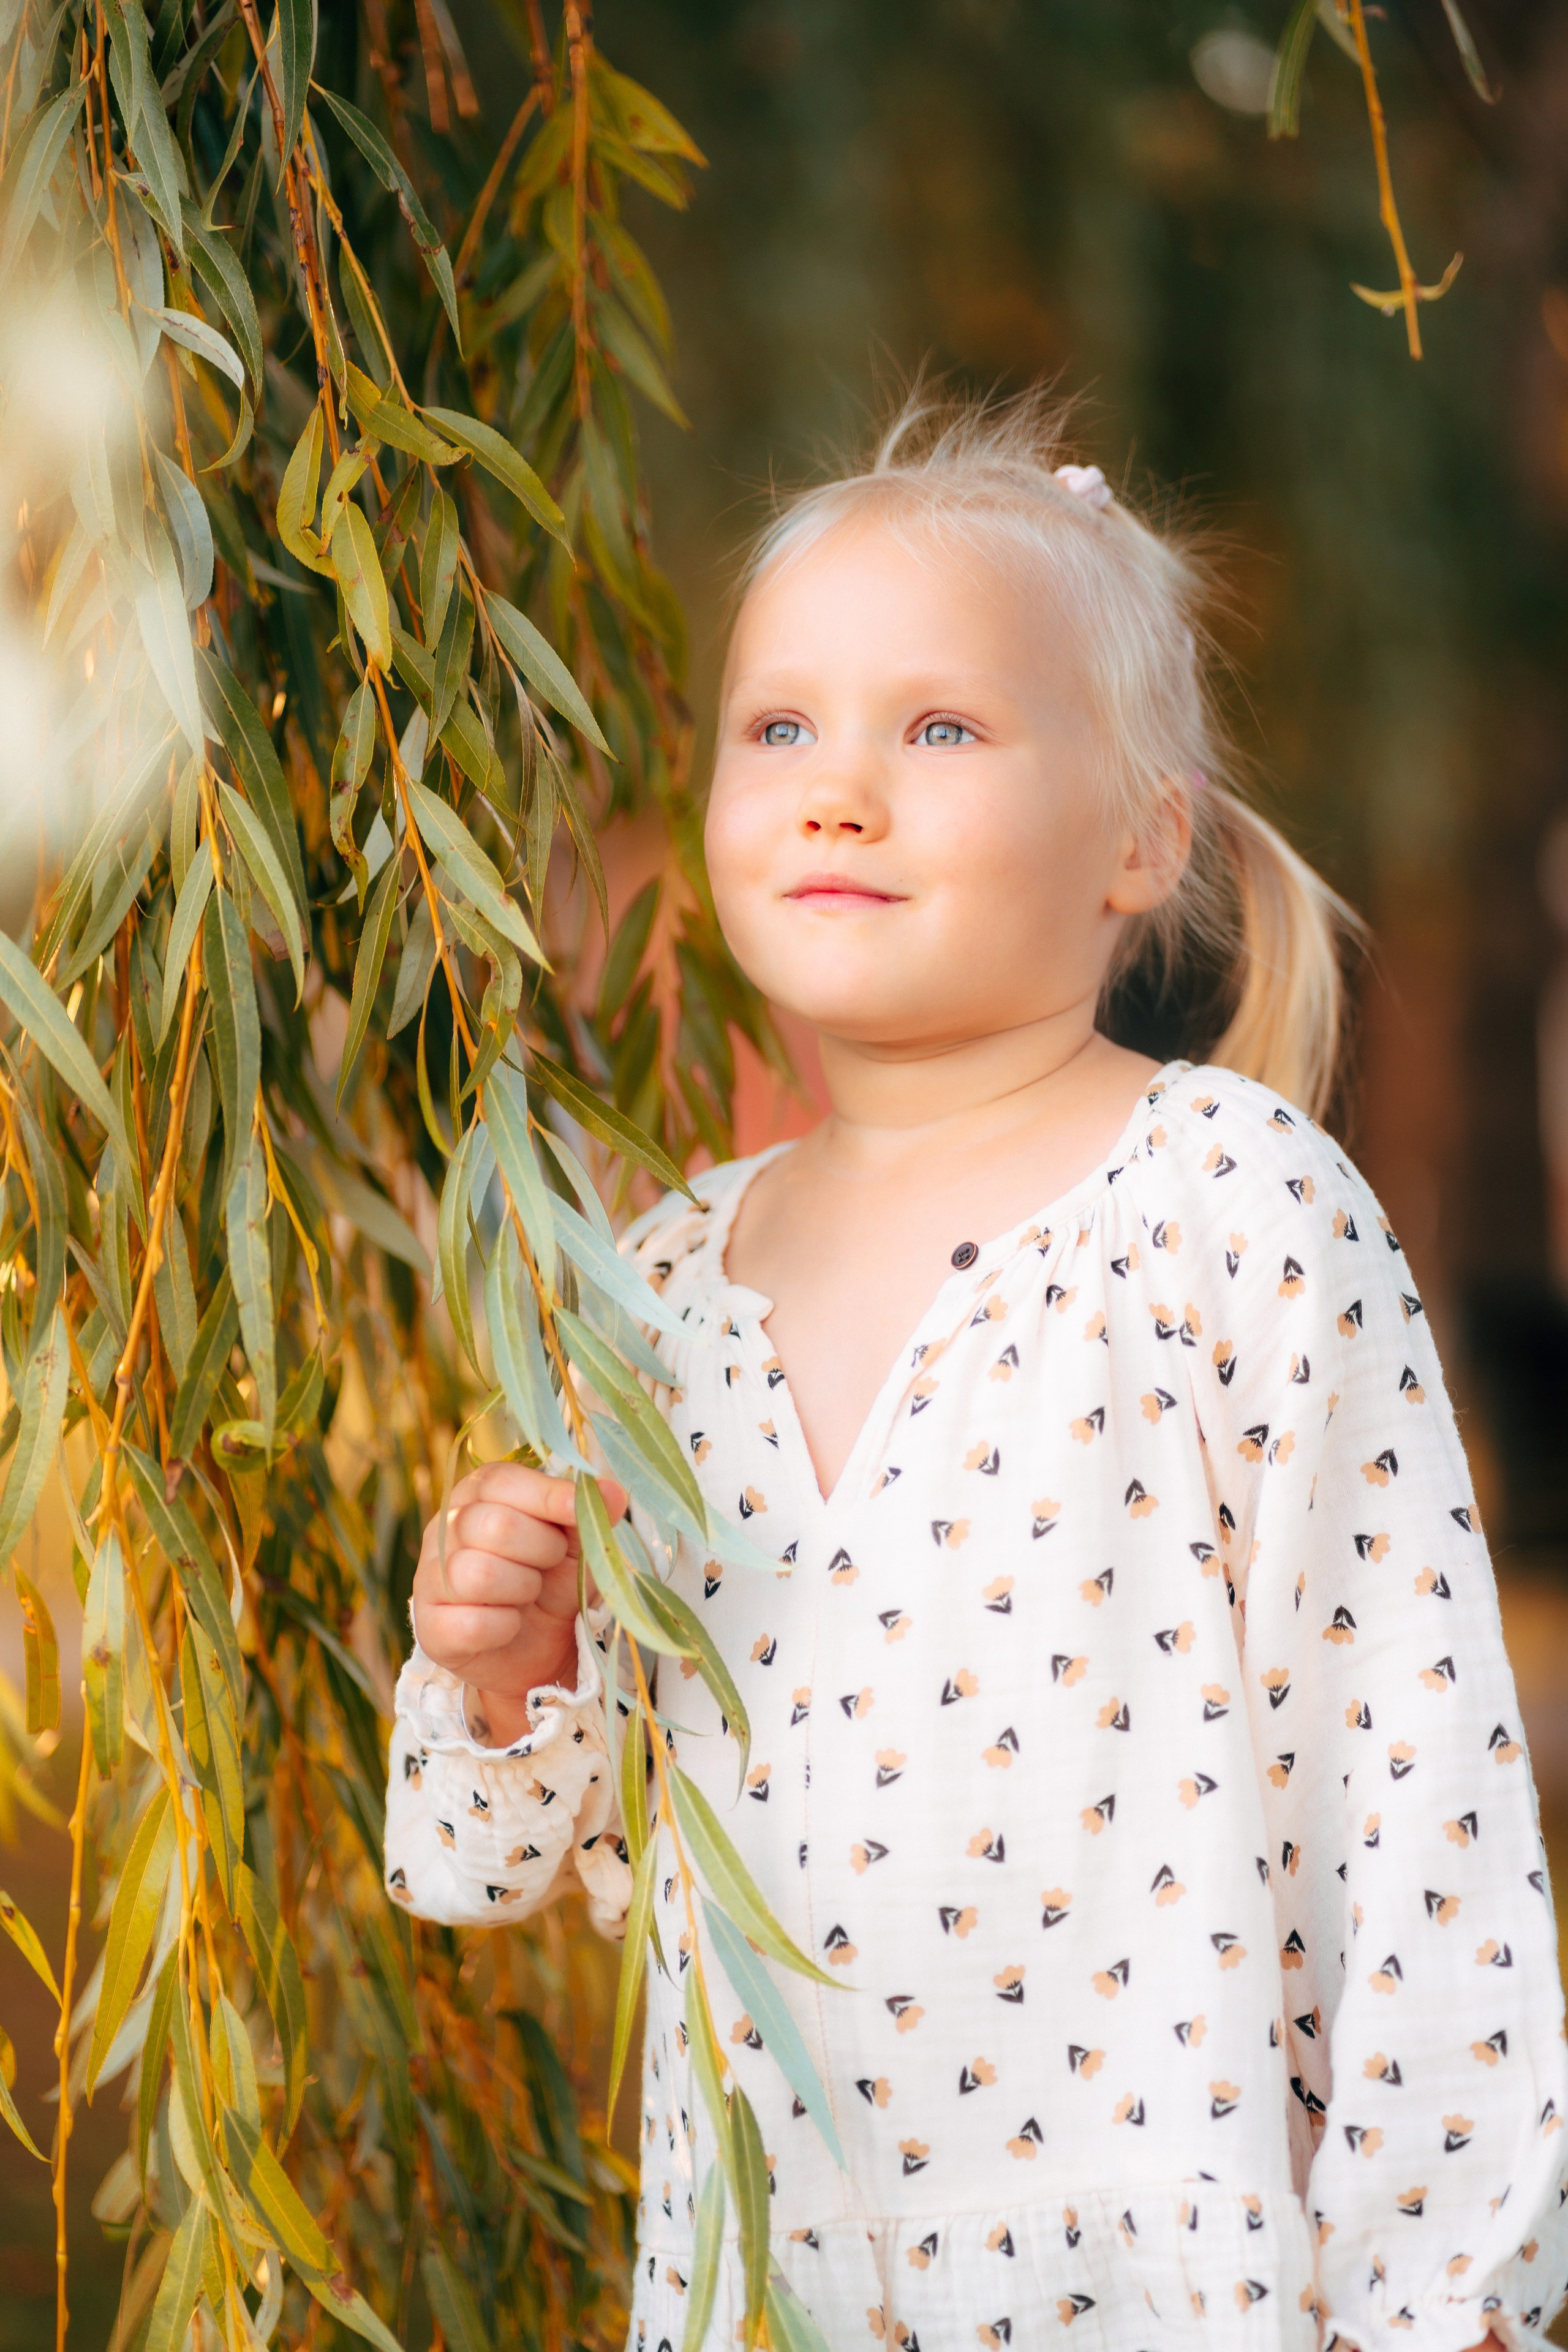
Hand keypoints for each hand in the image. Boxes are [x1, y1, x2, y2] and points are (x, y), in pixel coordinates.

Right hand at [411, 1464, 623, 1747]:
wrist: (536, 1650)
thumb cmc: (552, 1582)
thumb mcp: (576, 1545)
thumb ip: (587, 1515)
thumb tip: (613, 1491)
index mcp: (477, 1495)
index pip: (500, 1480)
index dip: (545, 1494)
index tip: (580, 1507)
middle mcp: (444, 1529)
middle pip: (493, 1525)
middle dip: (540, 1548)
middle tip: (549, 1563)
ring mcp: (430, 1578)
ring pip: (479, 1574)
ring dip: (522, 1588)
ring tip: (528, 1594)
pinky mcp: (429, 1628)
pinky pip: (473, 1623)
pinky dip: (504, 1628)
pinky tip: (510, 1624)